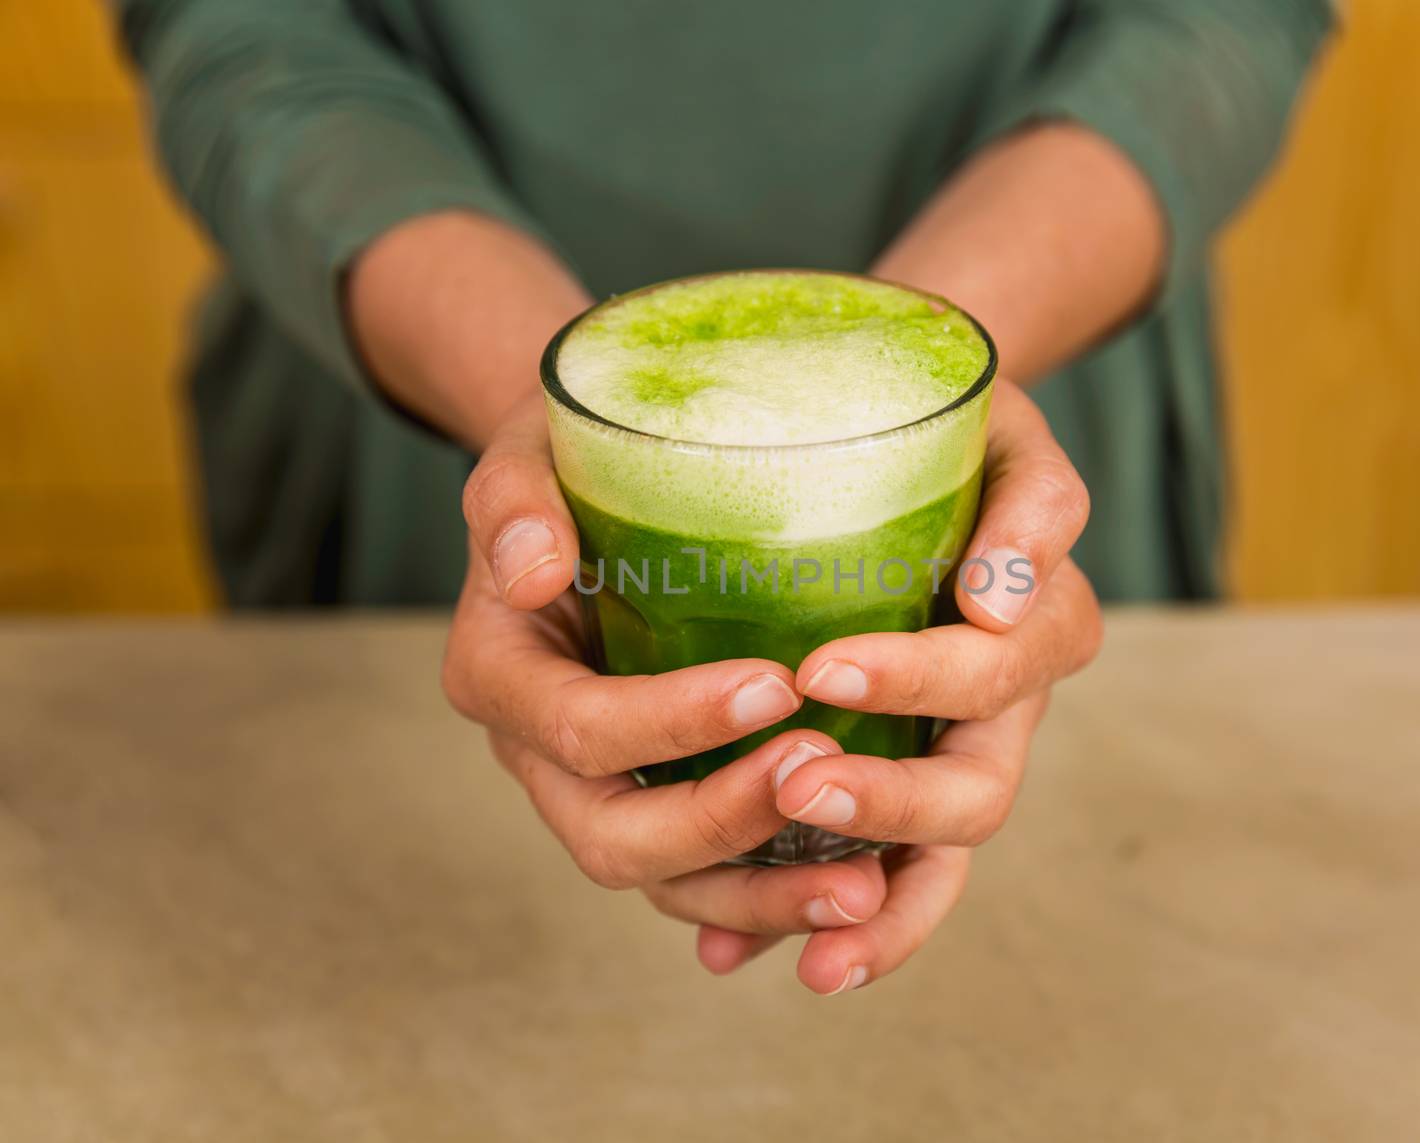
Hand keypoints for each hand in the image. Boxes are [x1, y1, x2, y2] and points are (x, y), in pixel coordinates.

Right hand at [441, 396, 892, 964]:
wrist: (591, 487)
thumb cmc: (568, 458)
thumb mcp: (528, 453)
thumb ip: (514, 502)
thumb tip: (532, 571)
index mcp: (500, 674)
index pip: (580, 728)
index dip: (671, 722)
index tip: (779, 682)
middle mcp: (541, 754)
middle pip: (617, 836)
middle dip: (722, 823)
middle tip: (823, 774)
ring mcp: (601, 790)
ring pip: (670, 883)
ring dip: (764, 896)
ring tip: (863, 887)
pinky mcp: (660, 802)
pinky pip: (711, 878)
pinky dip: (775, 895)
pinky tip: (861, 886)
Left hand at [701, 380, 1101, 991]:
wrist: (888, 432)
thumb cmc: (938, 419)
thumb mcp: (996, 424)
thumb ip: (1030, 499)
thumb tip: (999, 598)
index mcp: (1033, 617)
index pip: (999, 667)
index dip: (922, 679)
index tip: (822, 665)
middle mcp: (994, 704)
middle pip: (975, 793)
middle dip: (894, 806)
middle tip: (801, 788)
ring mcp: (940, 752)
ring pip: (930, 864)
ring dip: (872, 913)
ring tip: (810, 959)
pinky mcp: (882, 779)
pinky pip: (864, 872)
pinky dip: (813, 923)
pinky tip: (732, 960)